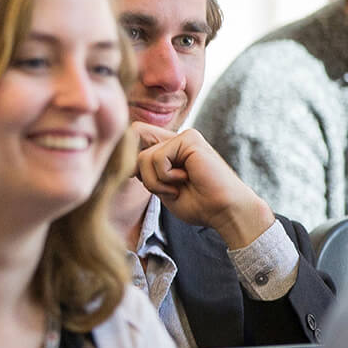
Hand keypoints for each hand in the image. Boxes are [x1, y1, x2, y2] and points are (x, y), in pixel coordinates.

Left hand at [129, 123, 274, 249]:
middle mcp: (174, 139)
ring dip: (155, 182)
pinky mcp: (189, 139)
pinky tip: (186, 180)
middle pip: (132, 137)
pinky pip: (157, 158)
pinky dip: (165, 178)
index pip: (133, 137)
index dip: (127, 158)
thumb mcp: (161, 188)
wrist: (225, 211)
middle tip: (161, 186)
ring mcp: (182, 137)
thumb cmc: (198, 205)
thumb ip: (145, 171)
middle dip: (139, 170)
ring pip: (143, 157)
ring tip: (177, 188)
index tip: (139, 178)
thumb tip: (122, 160)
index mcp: (167, 149)